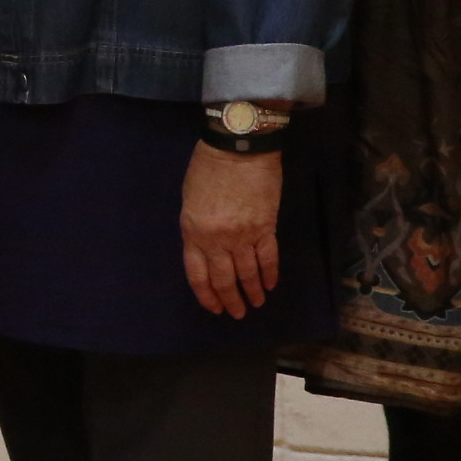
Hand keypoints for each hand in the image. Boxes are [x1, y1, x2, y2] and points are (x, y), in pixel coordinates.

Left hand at [180, 143, 282, 318]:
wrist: (239, 147)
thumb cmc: (207, 167)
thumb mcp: (190, 199)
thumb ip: (197, 227)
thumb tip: (206, 248)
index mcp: (192, 231)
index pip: (198, 274)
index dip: (207, 294)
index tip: (215, 307)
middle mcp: (216, 240)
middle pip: (224, 278)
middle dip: (231, 299)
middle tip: (238, 313)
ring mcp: (243, 236)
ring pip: (248, 273)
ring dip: (253, 291)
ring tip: (256, 304)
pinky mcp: (266, 228)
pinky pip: (268, 258)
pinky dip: (270, 274)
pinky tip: (271, 285)